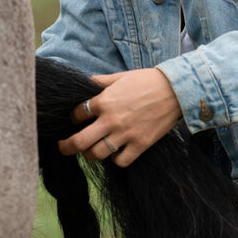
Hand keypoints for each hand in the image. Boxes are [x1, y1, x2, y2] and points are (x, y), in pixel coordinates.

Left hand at [57, 67, 181, 166]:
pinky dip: (115, 160)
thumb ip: (101, 82)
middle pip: (80, 141)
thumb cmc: (147, 81)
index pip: (78, 114)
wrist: (175, 90)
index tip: (76, 119)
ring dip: (90, 154)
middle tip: (63, 147)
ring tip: (90, 152)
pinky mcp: (140, 145)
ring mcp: (125, 134)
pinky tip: (116, 153)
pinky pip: (120, 161)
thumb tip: (86, 83)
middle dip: (67, 146)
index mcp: (104, 101)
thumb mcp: (120, 76)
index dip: (74, 117)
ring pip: (97, 154)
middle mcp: (111, 120)